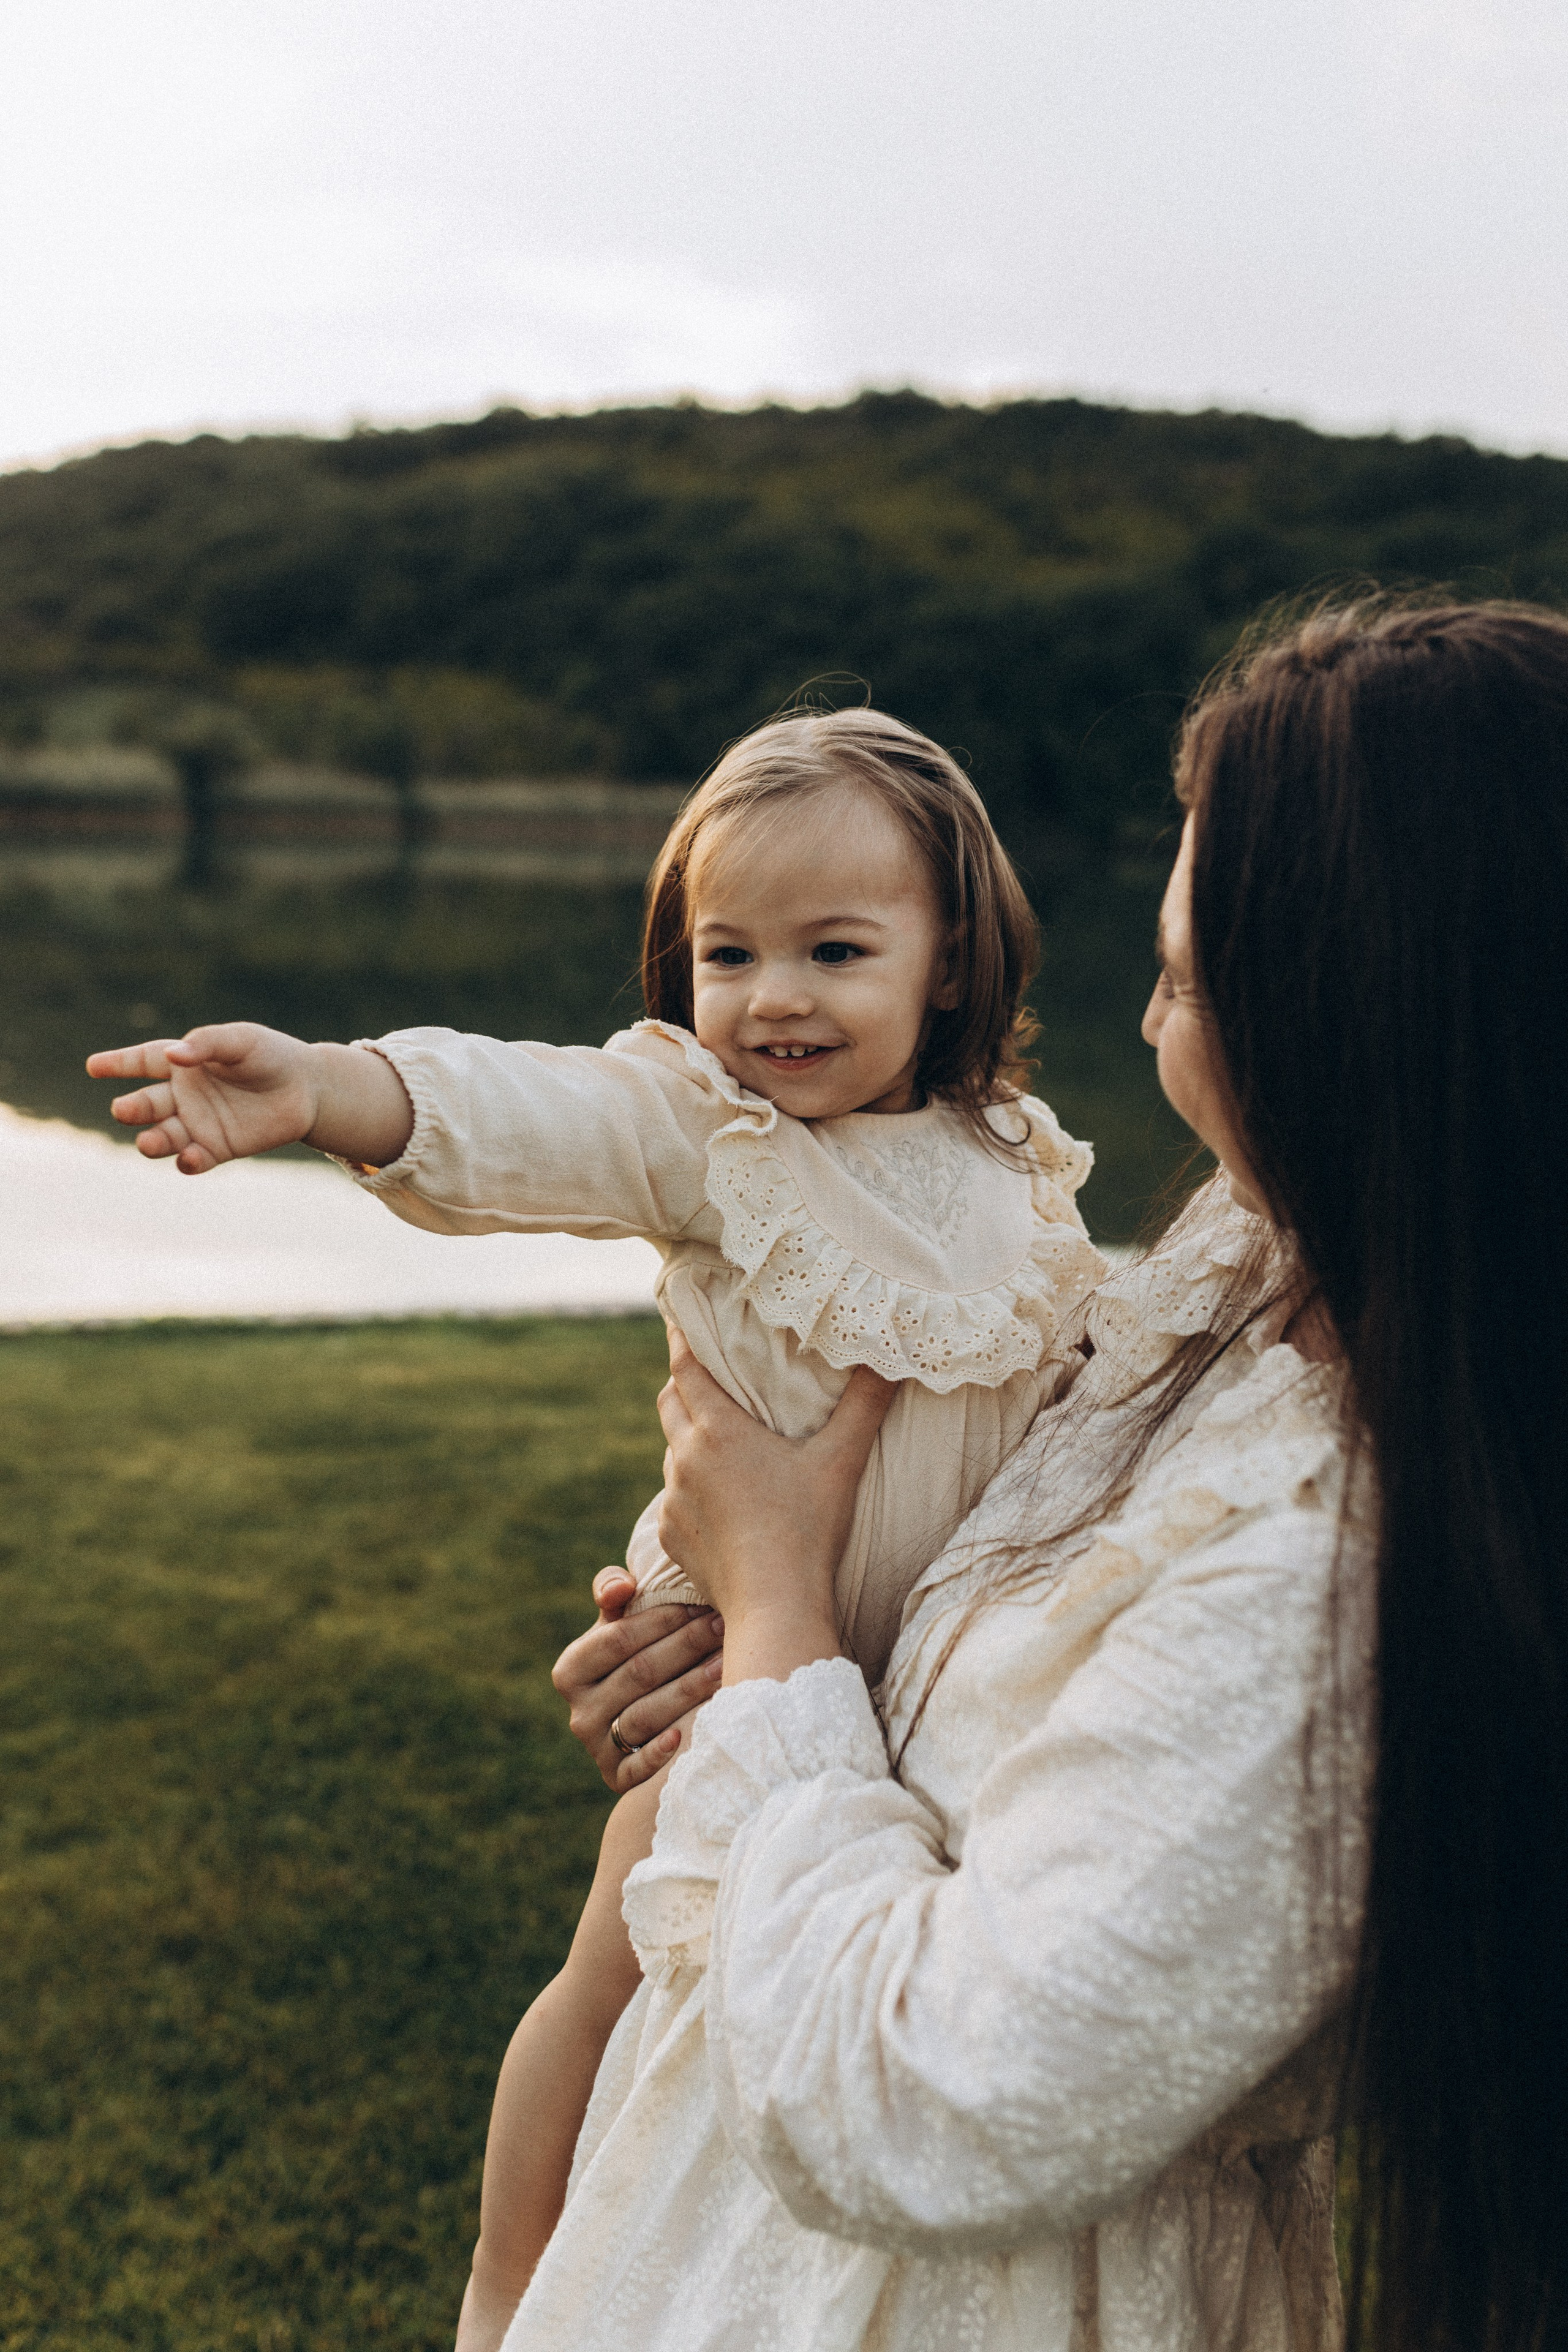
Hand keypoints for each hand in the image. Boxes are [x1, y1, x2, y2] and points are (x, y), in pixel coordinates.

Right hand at [86, 1024, 412, 1173]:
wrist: (308, 1089)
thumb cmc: (271, 1056)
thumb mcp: (241, 1040)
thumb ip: (207, 1044)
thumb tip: (174, 1057)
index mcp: (185, 1064)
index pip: (143, 1062)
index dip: (118, 1064)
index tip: (93, 1067)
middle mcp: (185, 1095)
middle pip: (148, 1104)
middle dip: (133, 1109)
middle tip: (123, 1110)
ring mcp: (199, 1123)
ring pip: (165, 1136)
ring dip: (153, 1141)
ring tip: (148, 1142)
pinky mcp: (218, 1148)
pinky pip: (195, 1159)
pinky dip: (189, 1161)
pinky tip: (190, 1157)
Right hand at [551, 1568, 726, 1792]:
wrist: (642, 1713)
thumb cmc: (636, 1653)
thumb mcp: (617, 1621)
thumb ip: (612, 1591)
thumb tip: (620, 1588)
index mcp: (571, 1670)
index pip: (618, 1639)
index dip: (661, 1620)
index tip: (700, 1604)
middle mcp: (578, 1713)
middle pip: (638, 1674)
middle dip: (685, 1647)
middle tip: (724, 1627)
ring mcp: (596, 1749)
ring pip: (645, 1715)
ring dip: (689, 1690)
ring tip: (727, 1666)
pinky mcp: (617, 1779)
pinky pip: (637, 1769)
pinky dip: (660, 1754)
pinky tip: (688, 1736)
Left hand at [655, 1334, 895, 1684]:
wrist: (775, 1606)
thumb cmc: (809, 1529)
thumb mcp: (842, 1461)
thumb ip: (864, 1404)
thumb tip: (891, 1358)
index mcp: (718, 1431)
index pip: (685, 1368)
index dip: (681, 1338)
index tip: (677, 1314)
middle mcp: (685, 1459)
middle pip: (670, 1403)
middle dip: (683, 1383)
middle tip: (703, 1371)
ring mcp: (673, 1501)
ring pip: (672, 1452)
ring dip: (690, 1440)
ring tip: (719, 1441)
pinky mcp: (671, 1538)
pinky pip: (674, 1500)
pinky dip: (691, 1489)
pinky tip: (720, 1500)